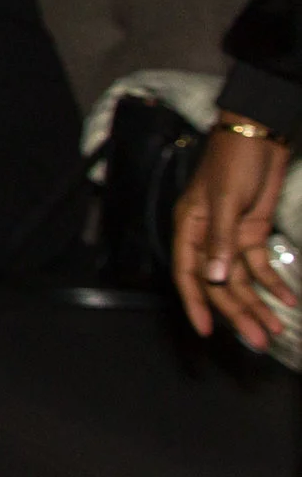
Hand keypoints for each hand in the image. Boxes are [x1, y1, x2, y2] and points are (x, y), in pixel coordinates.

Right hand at [172, 120, 294, 350]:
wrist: (259, 137)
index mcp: (189, 228)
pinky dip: (274, 283)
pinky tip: (288, 299)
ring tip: (276, 328)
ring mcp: (231, 237)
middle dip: (239, 312)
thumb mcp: (225, 200)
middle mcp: (207, 238)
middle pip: (221, 283)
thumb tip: (216, 280)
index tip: (207, 332)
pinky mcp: (252, 233)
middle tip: (260, 339)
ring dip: (259, 304)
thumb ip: (220, 241)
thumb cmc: (233, 161)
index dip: (196, 304)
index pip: (188, 274)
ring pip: (243, 280)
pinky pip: (261, 265)